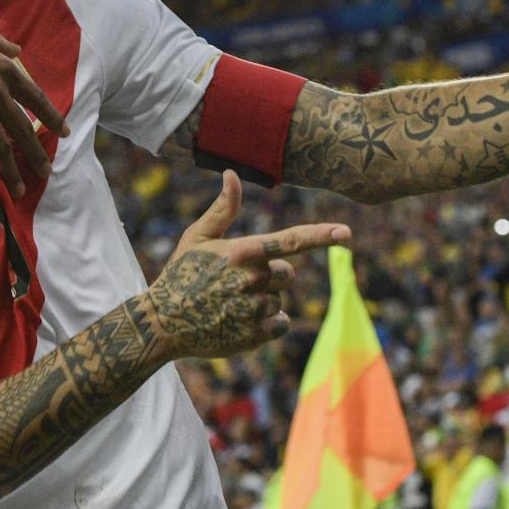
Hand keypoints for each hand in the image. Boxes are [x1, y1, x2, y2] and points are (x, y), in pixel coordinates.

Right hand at [0, 20, 69, 206]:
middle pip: (22, 129)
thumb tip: (19, 50)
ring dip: (12, 173)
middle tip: (46, 171)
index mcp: (3, 70)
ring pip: (1, 148)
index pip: (36, 99)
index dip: (52, 118)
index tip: (65, 133)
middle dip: (35, 153)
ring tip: (21, 190)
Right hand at [144, 170, 350, 359]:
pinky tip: (239, 322)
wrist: (161, 323)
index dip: (322, 236)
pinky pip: (279, 324)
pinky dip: (266, 325)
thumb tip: (232, 173)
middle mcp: (253, 279)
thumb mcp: (197, 237)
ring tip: (229, 305)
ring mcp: (254, 308)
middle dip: (270, 277)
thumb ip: (222, 209)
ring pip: (279, 300)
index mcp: (244, 251)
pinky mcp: (254, 335)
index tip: (346, 234)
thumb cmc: (180, 274)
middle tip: (236, 284)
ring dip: (263, 302)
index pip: (292, 241)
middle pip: (287, 274)